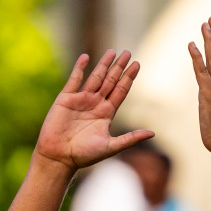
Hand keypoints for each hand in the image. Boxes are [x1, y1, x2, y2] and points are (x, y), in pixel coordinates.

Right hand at [34, 49, 151, 172]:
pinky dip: (79, 68)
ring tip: (112, 52)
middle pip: (110, 81)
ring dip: (103, 65)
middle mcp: (95, 104)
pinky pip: (74, 80)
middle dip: (119, 67)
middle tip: (128, 53)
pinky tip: (86, 57)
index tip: (137, 64)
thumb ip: (130, 138)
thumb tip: (152, 134)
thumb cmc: (83, 155)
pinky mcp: (65, 99)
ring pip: (95, 78)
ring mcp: (80, 100)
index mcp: (106, 113)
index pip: (120, 91)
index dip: (128, 78)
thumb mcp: (110, 146)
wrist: (58, 158)